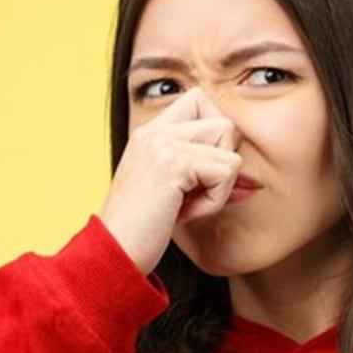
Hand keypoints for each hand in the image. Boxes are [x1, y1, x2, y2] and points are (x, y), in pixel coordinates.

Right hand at [98, 87, 241, 274]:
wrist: (114, 252)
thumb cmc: (142, 230)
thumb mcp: (166, 187)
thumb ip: (192, 162)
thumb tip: (238, 160)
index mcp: (149, 132)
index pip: (199, 100)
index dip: (213, 136)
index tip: (195, 174)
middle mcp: (153, 130)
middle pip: (223, 122)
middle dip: (221, 163)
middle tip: (192, 193)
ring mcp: (161, 143)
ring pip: (229, 146)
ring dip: (218, 186)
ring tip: (186, 205)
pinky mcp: (172, 163)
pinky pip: (226, 172)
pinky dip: (214, 201)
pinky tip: (184, 214)